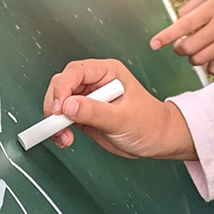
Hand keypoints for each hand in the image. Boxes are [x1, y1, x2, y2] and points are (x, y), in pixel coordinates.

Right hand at [42, 59, 197, 158]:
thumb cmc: (150, 123)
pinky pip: (63, 117)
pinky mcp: (84, 114)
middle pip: (62, 84)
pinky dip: (58, 128)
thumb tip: (69, 106)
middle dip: (55, 104)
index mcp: (108, 72)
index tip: (60, 108)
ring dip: (55, 119)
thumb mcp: (123, 118)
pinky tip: (64, 138)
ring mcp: (89, 98)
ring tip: (63, 136)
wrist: (158, 140)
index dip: (63, 88)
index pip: (76, 72)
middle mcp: (96, 82)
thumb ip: (95, 112)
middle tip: (57, 123)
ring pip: (59, 101)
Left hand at [150, 0, 213, 75]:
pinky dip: (209, 66)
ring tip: (199, 48)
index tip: (154, 44)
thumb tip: (175, 25)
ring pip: (199, 60)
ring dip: (193, 57)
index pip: (184, 25)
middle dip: (180, 48)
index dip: (167, 36)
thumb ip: (189, 8)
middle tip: (183, 44)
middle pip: (189, 48)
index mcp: (211, 9)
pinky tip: (212, 56)